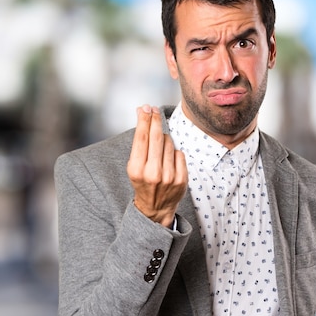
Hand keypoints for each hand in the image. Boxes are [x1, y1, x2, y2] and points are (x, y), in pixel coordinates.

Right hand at [127, 105, 187, 226]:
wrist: (156, 208)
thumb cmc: (143, 182)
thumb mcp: (134, 166)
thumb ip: (139, 143)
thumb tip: (143, 113)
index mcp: (137, 170)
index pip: (142, 137)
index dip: (144, 119)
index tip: (145, 107)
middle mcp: (152, 173)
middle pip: (156, 136)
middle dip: (155, 119)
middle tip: (154, 109)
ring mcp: (169, 177)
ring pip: (168, 143)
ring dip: (164, 139)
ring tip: (158, 147)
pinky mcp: (181, 179)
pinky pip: (179, 153)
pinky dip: (174, 153)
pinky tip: (168, 160)